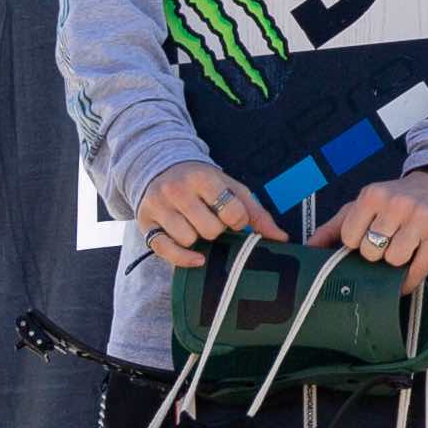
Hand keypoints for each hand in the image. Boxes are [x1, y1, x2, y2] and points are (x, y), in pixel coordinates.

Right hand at [133, 161, 270, 256]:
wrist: (163, 169)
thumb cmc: (204, 183)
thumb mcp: (232, 188)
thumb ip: (256, 212)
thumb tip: (281, 238)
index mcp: (203, 177)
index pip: (231, 211)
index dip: (238, 221)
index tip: (233, 218)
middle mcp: (177, 190)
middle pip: (210, 230)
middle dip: (217, 231)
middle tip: (213, 222)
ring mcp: (159, 207)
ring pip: (188, 240)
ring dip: (198, 241)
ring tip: (197, 228)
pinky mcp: (146, 224)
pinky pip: (165, 250)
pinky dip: (183, 259)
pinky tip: (197, 258)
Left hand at [324, 177, 427, 280]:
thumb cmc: (395, 199)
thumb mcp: (365, 204)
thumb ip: (335, 226)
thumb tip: (309, 247)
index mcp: (373, 196)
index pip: (350, 237)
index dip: (356, 243)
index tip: (365, 238)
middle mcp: (397, 204)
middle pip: (372, 251)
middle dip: (376, 254)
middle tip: (385, 244)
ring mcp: (420, 219)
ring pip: (394, 260)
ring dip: (394, 262)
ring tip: (400, 250)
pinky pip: (419, 270)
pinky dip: (409, 280)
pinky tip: (406, 277)